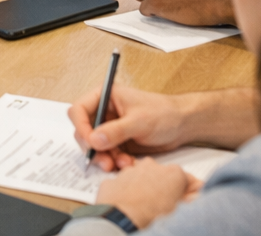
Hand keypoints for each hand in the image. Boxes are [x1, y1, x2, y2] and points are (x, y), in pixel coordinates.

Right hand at [69, 84, 187, 172]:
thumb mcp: (139, 121)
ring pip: (95, 146)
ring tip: (122, 164)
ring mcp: (110, 127)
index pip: (79, 110)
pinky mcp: (117, 141)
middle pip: (84, 131)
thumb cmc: (163, 113)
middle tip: (105, 161)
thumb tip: (94, 140)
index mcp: (105, 96)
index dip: (81, 127)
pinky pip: (107, 154)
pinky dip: (115, 161)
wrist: (181, 125)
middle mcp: (104, 111)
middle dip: (93, 148)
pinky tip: (128, 164)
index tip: (91, 143)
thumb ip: (116, 131)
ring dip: (106, 158)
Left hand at [97, 158, 198, 228]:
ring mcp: (130, 171)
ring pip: (141, 180)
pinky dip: (125, 195)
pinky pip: (122, 187)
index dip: (189, 193)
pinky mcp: (113, 180)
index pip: (188, 181)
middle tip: (164, 208)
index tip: (188, 201)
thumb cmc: (151, 219)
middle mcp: (151, 166)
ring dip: (144, 191)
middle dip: (164, 190)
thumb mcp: (179, 211)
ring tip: (144, 211)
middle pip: (163, 178)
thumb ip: (191, 200)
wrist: (120, 223)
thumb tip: (197, 198)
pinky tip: (127, 209)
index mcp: (174, 174)